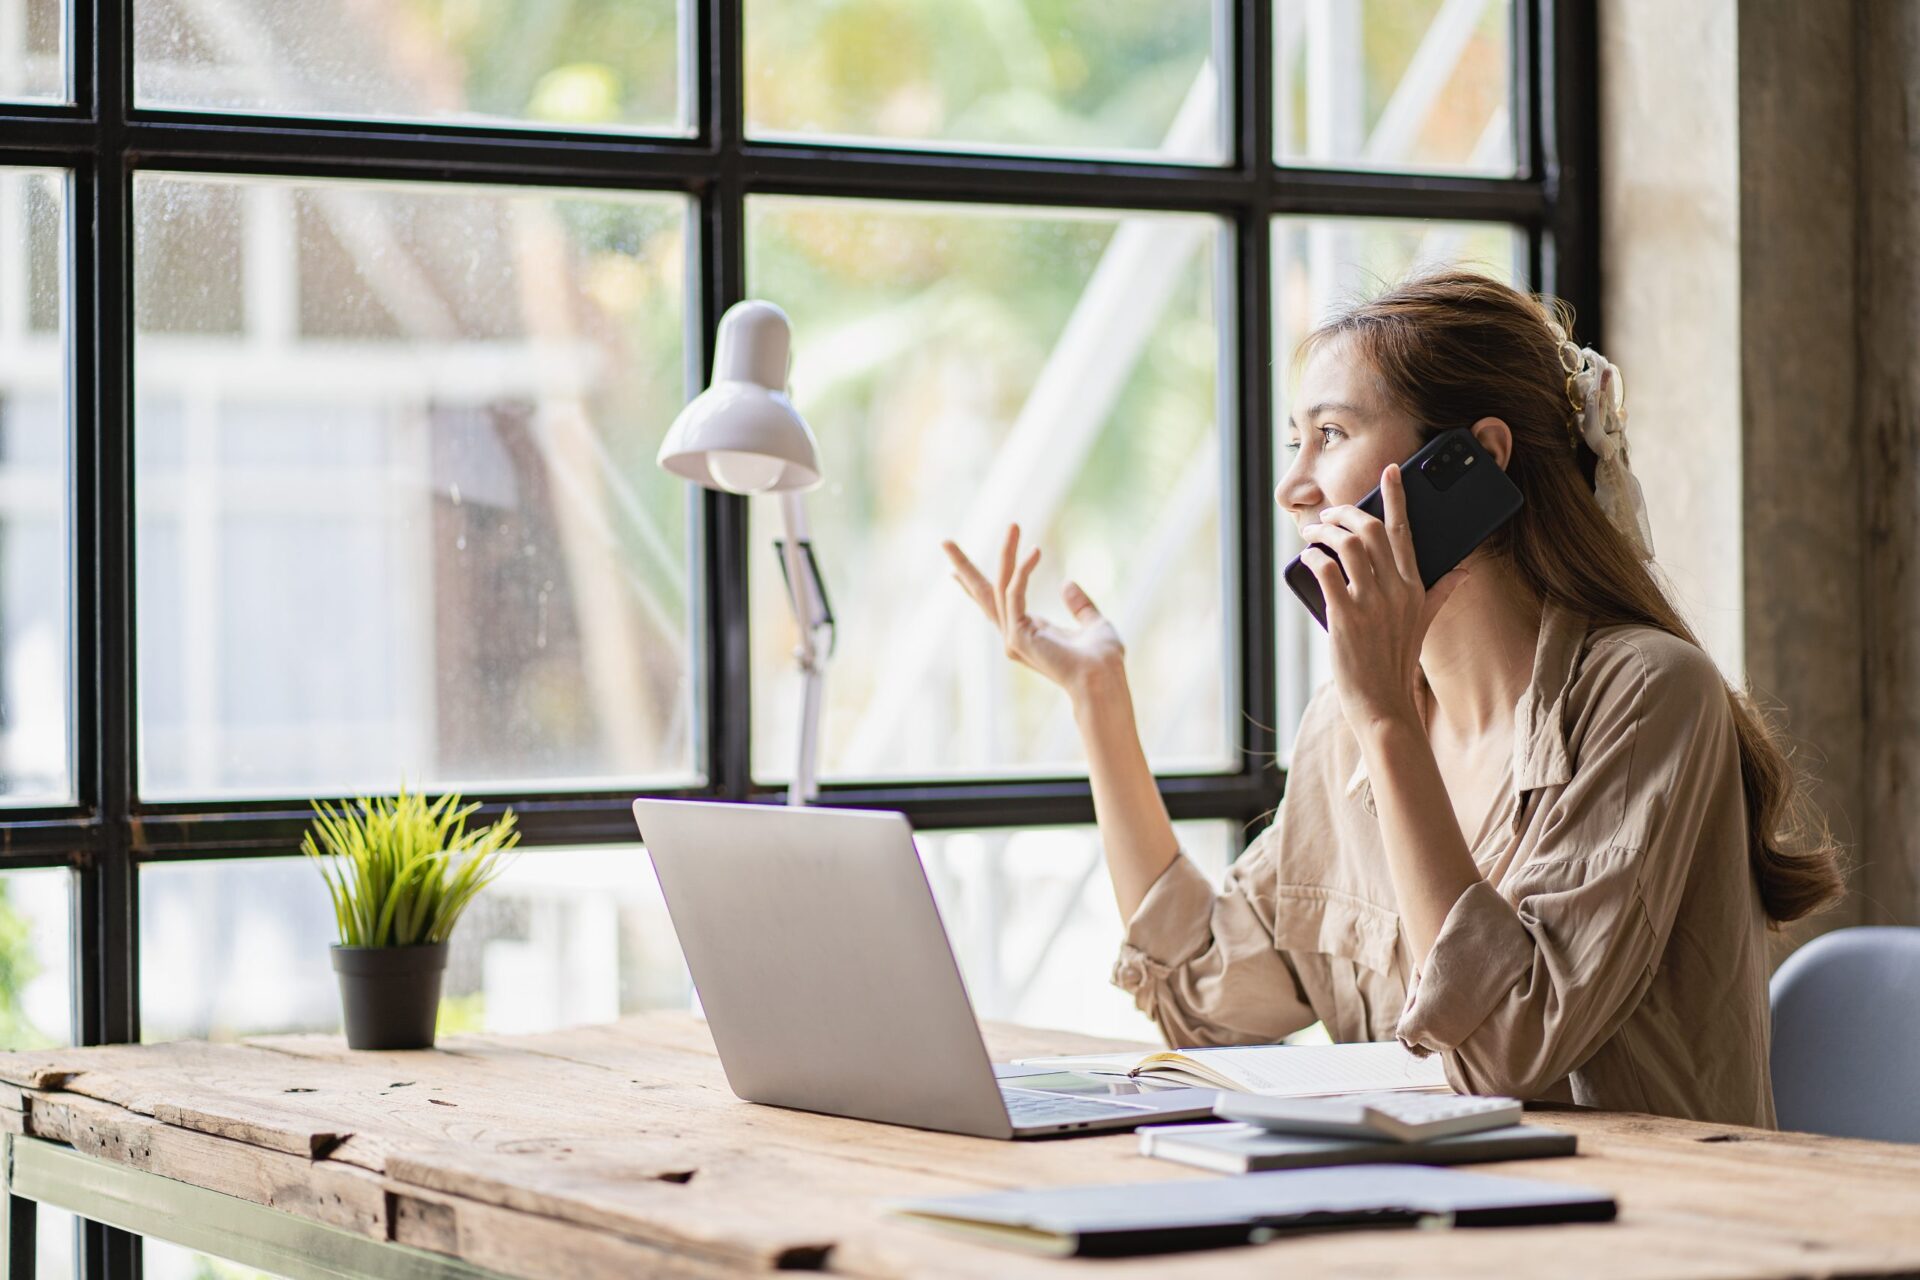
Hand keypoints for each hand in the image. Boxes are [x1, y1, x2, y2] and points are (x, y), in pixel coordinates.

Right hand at [942, 525, 1125, 701]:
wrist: (1104, 681)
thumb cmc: (1103, 661)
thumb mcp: (1094, 624)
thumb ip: (1080, 605)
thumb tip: (1067, 583)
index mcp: (1028, 632)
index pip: (997, 602)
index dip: (976, 584)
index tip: (954, 571)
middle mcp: (1014, 635)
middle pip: (983, 594)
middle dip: (964, 567)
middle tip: (945, 541)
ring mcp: (1013, 637)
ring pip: (997, 587)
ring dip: (1004, 552)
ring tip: (1013, 524)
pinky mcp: (1018, 636)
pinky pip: (1014, 594)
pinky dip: (1023, 570)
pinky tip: (1036, 550)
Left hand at [1298, 464, 1468, 733]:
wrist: (1384, 702)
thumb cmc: (1398, 661)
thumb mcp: (1424, 623)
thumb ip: (1441, 593)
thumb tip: (1464, 572)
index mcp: (1415, 586)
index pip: (1405, 531)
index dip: (1396, 497)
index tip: (1390, 471)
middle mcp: (1396, 590)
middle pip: (1371, 530)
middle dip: (1347, 512)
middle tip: (1330, 513)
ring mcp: (1371, 602)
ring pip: (1348, 545)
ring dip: (1325, 532)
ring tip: (1312, 532)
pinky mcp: (1345, 617)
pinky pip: (1326, 571)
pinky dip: (1313, 558)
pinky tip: (1307, 557)